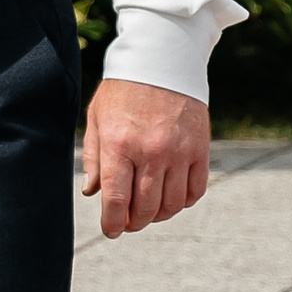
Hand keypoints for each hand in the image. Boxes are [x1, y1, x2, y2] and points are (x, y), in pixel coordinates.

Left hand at [81, 77, 210, 236]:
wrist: (161, 60)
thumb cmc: (123, 90)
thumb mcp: (97, 118)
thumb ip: (93, 157)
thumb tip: (91, 192)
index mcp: (119, 145)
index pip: (116, 201)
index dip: (112, 224)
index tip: (111, 230)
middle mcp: (151, 151)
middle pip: (145, 209)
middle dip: (134, 223)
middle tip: (128, 223)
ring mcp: (179, 152)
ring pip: (171, 205)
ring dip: (158, 216)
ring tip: (149, 211)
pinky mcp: (200, 149)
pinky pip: (195, 191)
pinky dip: (183, 202)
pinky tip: (171, 197)